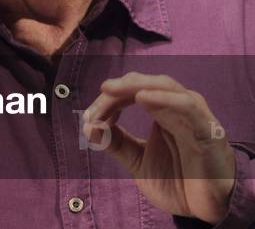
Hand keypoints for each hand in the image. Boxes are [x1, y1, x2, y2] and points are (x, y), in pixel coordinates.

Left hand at [82, 72, 235, 223]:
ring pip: (166, 86)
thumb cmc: (176, 181)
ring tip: (111, 89)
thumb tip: (87, 125)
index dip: (109, 99)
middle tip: (99, 93)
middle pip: (146, 83)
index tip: (89, 115)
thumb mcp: (136, 161)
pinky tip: (143, 97)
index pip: (132, 91)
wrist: (203, 210)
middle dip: (118, 88)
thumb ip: (115, 143)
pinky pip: (187, 106)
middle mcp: (177, 107)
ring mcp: (194, 115)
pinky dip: (164, 99)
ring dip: (135, 86)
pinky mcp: (207, 130)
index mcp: (162, 111)